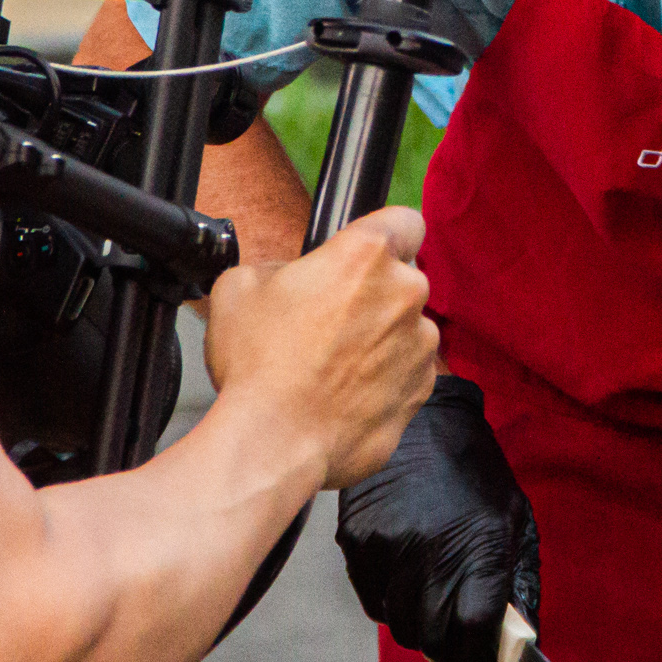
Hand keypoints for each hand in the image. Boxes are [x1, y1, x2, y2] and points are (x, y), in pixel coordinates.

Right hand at [202, 208, 436, 490]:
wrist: (273, 440)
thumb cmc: (257, 364)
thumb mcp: (240, 285)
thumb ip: (281, 266)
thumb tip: (292, 276)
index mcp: (366, 255)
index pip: (404, 220)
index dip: (385, 234)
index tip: (366, 253)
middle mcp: (405, 294)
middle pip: (402, 279)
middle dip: (373, 294)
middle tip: (327, 320)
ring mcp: (419, 346)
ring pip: (406, 329)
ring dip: (380, 340)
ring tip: (331, 365)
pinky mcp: (420, 391)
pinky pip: (407, 373)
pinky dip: (384, 380)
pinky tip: (344, 394)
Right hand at [335, 375, 540, 661]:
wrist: (422, 420)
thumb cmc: (478, 474)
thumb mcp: (517, 520)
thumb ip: (522, 582)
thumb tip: (524, 639)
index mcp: (481, 549)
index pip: (475, 634)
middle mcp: (433, 553)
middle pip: (434, 639)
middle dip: (448, 651)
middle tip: (456, 643)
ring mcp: (389, 549)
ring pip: (400, 625)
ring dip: (417, 625)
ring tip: (431, 596)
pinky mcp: (357, 542)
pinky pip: (372, 600)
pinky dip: (390, 602)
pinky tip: (404, 575)